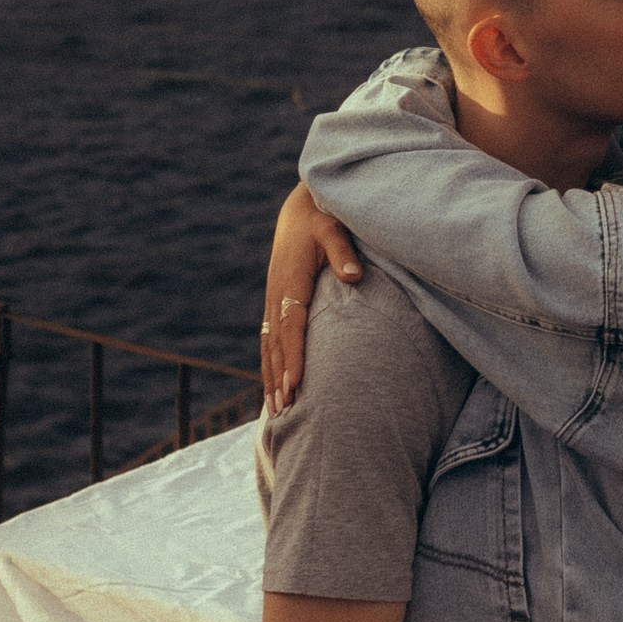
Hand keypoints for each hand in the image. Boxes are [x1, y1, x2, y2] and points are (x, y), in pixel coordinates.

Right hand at [261, 183, 361, 412]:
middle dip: (279, 377)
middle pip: (275, 343)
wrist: (301, 212)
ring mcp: (273, 300)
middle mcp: (277, 294)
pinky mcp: (276, 303)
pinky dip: (270, 364)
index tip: (296, 383)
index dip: (293, 355)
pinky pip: (269, 339)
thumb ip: (343, 253)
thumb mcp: (334, 230)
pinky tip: (275, 386)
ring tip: (277, 409)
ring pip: (269, 345)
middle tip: (285, 409)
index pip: (291, 324)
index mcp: (291, 280)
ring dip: (271, 376)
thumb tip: (354, 276)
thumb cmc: (323, 220)